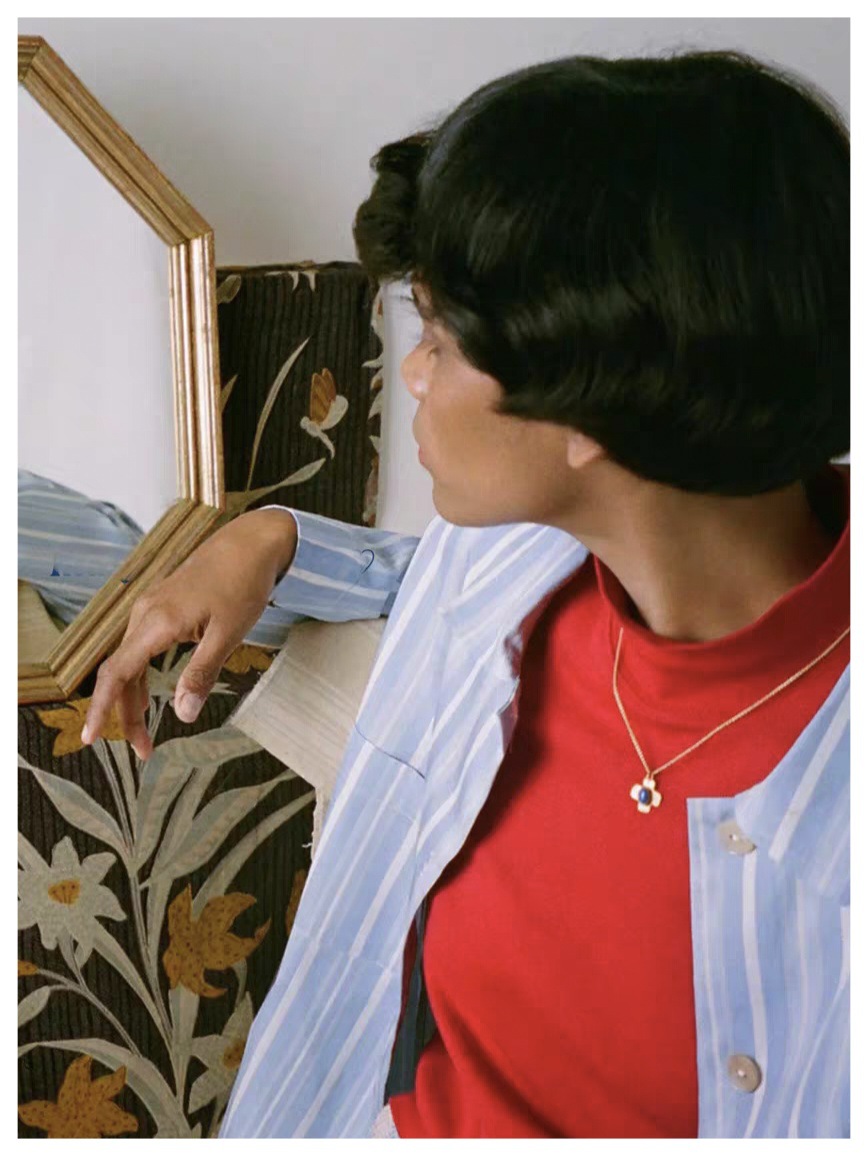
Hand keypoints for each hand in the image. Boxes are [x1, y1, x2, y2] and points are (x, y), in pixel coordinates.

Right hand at [81, 508, 297, 760]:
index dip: (102, 709)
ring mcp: (149, 609)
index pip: (117, 673)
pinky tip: (148, 696)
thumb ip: (202, 673)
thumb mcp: (228, 634)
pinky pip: (139, 648)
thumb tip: (183, 714)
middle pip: (120, 673)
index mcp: (156, 622)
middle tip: (143, 751)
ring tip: (146, 733)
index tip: (89, 739)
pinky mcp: (160, 607)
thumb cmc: (243, 585)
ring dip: (133, 698)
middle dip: (125, 714)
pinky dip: (140, 676)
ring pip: (129, 662)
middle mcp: (144, 614)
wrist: (249, 543)